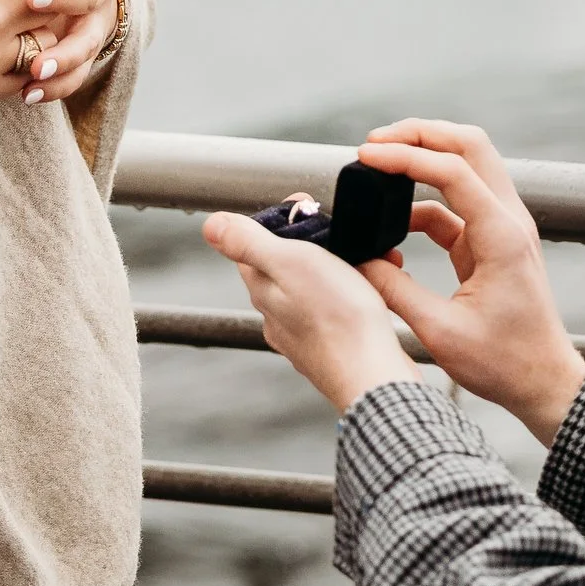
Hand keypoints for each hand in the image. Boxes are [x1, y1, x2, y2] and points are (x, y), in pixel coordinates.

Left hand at [201, 211, 421, 412]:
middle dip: (311, 242)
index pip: (254, 243)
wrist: (374, 379)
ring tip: (366, 261)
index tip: (308, 206)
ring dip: (337, 267)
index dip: (278, 218)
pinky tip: (370, 292)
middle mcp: (276, 315)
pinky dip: (353, 294)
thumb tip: (210, 225)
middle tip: (344, 232)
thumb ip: (249, 242)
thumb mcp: (291, 263)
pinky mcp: (332, 348)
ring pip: (313, 288)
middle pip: (284, 264)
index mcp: (262, 290)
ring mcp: (303, 335)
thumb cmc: (337, 320)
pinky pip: (336, 310)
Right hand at [355, 120, 584, 444]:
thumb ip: (394, 290)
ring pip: (466, 164)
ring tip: (378, 163)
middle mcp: (509, 220)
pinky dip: (422, 198)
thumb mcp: (440, 332)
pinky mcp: (492, 241)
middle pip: (468, 146)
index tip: (364, 155)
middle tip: (374, 143)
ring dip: (423, 156)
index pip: (452, 171)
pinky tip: (391, 219)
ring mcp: (503, 227)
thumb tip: (359, 259)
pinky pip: (456, 202)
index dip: (405, 157)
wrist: (544, 384)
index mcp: (502, 237)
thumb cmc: (504, 364)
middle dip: (419, 134)